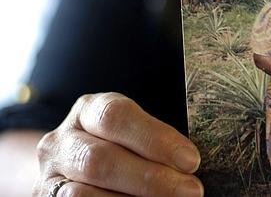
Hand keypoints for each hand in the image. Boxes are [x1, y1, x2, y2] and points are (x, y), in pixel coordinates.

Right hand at [33, 92, 202, 196]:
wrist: (74, 171)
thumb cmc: (122, 147)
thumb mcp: (133, 133)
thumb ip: (154, 142)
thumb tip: (190, 164)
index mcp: (89, 111)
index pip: (116, 116)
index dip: (156, 138)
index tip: (192, 160)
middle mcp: (62, 140)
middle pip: (102, 159)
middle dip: (152, 178)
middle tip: (191, 190)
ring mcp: (49, 176)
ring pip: (84, 194)